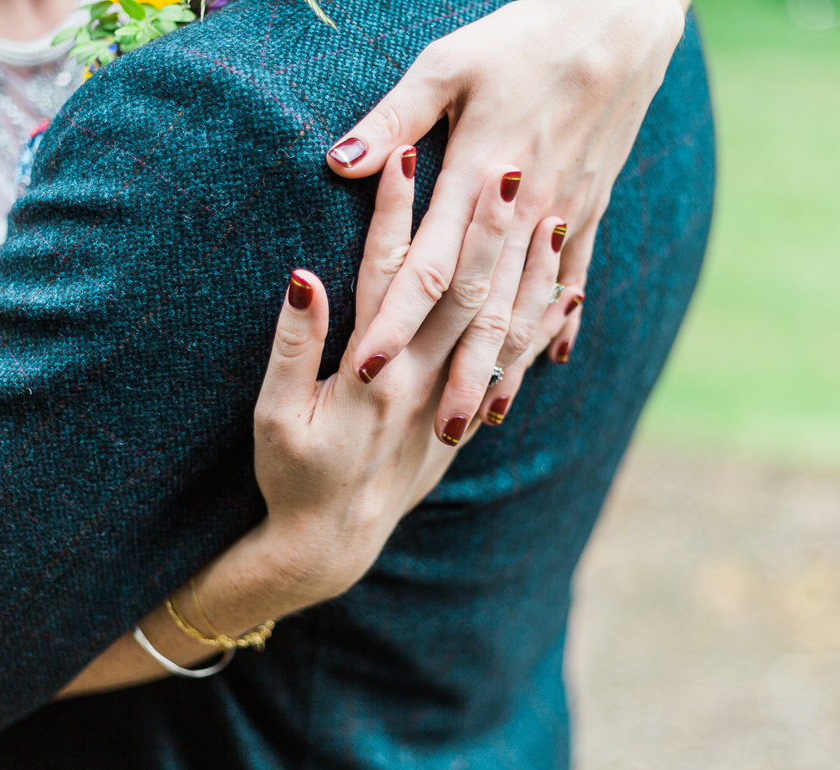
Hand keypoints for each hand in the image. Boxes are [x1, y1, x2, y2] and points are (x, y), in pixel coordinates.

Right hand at [251, 150, 521, 604]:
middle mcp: (423, 382)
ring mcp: (451, 401)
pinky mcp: (464, 420)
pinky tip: (565, 292)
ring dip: (526, 269)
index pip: (388, 275)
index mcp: (373, 373)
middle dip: (484, 227)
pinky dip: (542, 325)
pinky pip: (513, 365)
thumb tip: (304, 276)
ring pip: (500, 325)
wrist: (333, 545)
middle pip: (461, 291)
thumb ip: (294, 348)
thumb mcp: (274, 418)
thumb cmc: (293, 479)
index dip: (395, 212)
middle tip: (508, 168)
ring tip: (552, 215)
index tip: (406, 154)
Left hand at [326, 0, 687, 428]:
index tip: (364, 371)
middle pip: (484, 310)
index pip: (427, 269)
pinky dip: (561, 321)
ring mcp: (562, 216)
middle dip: (458, 374)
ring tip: (487, 416)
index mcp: (477, 179)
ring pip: (530, 308)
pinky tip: (557, 359)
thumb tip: (341, 165)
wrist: (620, 22)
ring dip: (509, 364)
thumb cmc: (521, 37)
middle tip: (435, 434)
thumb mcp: (447, 65)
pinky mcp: (591, 208)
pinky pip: (574, 278)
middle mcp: (522, 213)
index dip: (395, 323)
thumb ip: (394, 120)